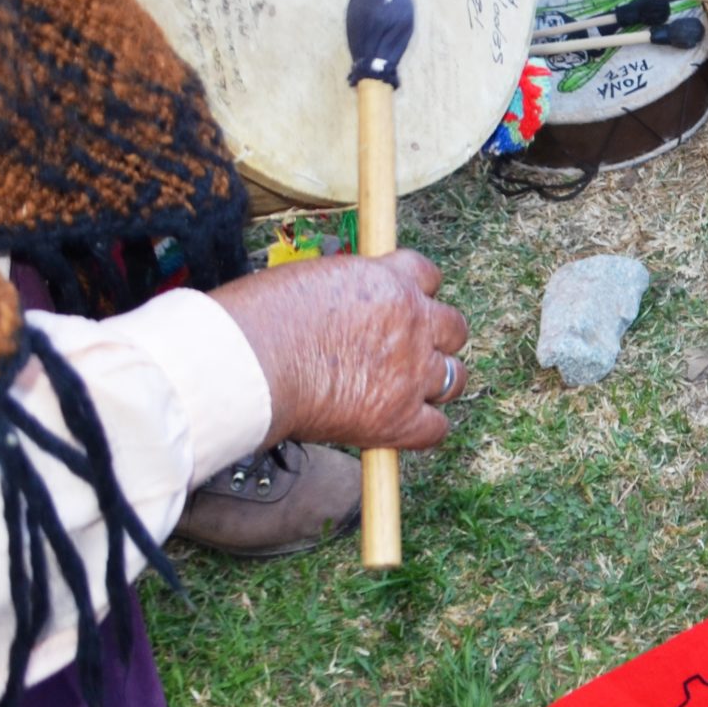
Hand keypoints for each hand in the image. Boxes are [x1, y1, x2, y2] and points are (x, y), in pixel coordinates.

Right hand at [212, 251, 470, 453]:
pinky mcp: (401, 418)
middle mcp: (414, 322)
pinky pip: (437, 429)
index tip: (401, 305)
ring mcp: (413, 372)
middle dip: (434, 338)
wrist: (252, 362)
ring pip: (455, 378)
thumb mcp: (314, 280)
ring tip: (403, 392)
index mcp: (391, 280)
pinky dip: (422, 430)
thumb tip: (347, 306)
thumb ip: (346, 293)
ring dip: (434, 384)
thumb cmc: (261, 318)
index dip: (416, 292)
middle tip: (405, 353)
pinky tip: (399, 429)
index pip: (428, 275)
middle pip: (454, 328)